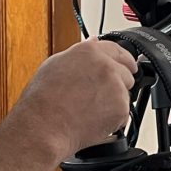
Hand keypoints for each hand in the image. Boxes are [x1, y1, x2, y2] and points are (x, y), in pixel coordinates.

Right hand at [16, 38, 138, 159]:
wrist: (45, 126)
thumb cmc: (44, 99)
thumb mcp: (55, 64)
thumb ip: (80, 52)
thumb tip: (93, 44)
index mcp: (89, 51)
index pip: (117, 49)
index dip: (122, 59)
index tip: (126, 65)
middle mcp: (105, 65)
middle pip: (127, 72)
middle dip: (118, 82)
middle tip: (100, 95)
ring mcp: (115, 86)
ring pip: (125, 93)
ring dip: (115, 100)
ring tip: (90, 108)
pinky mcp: (121, 107)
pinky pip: (123, 112)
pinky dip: (113, 117)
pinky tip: (93, 117)